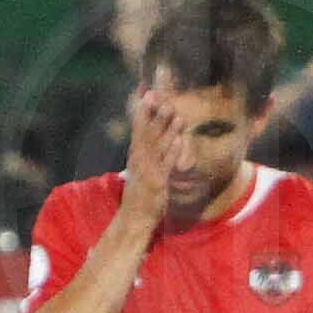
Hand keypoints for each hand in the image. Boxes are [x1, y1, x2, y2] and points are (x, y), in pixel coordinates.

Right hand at [117, 87, 188, 216]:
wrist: (134, 218)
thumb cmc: (138, 194)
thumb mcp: (139, 171)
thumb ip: (144, 155)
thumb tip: (151, 141)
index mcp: (135, 156)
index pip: (138, 130)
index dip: (143, 112)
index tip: (147, 95)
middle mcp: (139, 161)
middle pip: (148, 134)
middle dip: (156, 116)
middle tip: (163, 98)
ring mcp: (148, 171)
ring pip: (159, 147)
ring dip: (168, 130)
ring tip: (177, 115)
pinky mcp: (157, 182)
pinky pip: (166, 165)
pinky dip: (172, 152)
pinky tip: (178, 141)